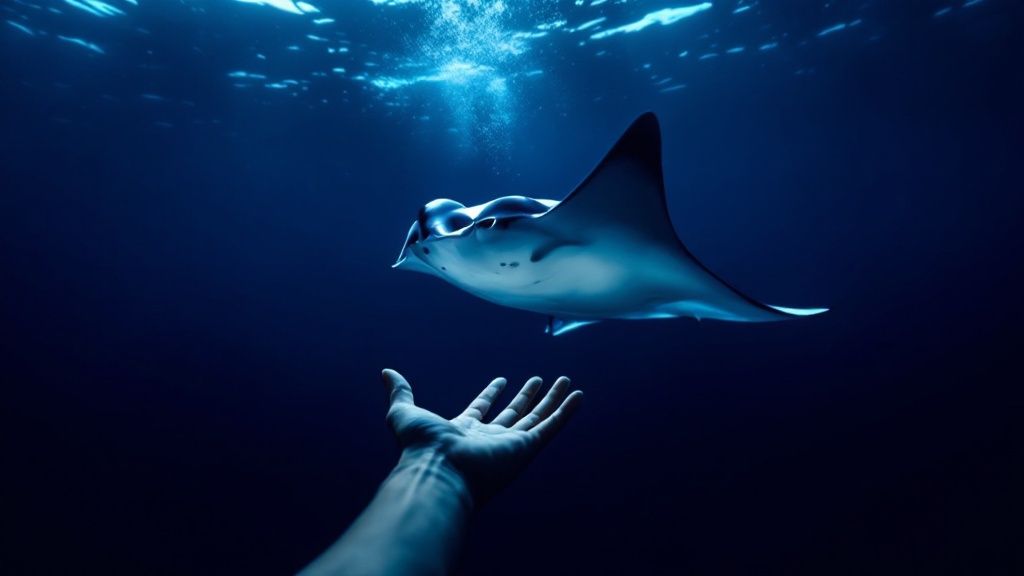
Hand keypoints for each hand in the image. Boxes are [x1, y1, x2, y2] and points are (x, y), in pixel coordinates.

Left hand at [382, 369, 582, 504]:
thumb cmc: (420, 447)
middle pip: (514, 414)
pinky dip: (566, 412)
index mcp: (463, 431)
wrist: (438, 470)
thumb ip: (400, 392)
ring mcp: (510, 444)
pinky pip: (551, 427)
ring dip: (552, 401)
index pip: (481, 410)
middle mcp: (489, 439)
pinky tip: (577, 395)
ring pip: (537, 418)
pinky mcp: (526, 448)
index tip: (502, 380)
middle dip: (527, 397)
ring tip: (565, 381)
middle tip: (539, 380)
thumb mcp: (403, 413)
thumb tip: (386, 372)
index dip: (491, 395)